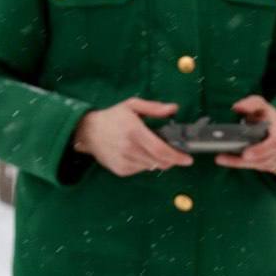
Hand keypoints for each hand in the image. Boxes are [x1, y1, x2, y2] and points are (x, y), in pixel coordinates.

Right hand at [72, 97, 193, 176]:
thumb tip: (173, 108)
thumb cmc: (111, 117)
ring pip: (152, 167)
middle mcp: (129, 148)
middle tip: (174, 153)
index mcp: (134, 131)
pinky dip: (144, 163)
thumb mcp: (132, 106)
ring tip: (148, 148)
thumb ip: (154, 108)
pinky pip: (140, 169)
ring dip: (157, 160)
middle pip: (160, 162)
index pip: (161, 150)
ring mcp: (124, 161)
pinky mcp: (120, 169)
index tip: (188, 159)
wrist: (87, 131)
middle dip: (171, 160)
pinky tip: (136, 153)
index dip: (177, 157)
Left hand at [215, 95, 275, 173]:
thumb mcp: (260, 104)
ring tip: (222, 159)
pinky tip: (230, 161)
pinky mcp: (273, 163)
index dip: (260, 150)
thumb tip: (237, 107)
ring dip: (240, 164)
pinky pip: (259, 168)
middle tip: (222, 158)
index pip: (274, 144)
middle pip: (264, 159)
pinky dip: (245, 165)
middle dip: (242, 160)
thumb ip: (250, 103)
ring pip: (260, 165)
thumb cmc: (268, 115)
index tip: (245, 154)